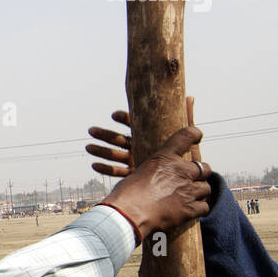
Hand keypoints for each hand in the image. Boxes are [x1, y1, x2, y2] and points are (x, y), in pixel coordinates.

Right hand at [87, 97, 201, 177]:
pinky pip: (117, 171)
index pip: (134, 125)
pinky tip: (94, 165)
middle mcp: (140, 147)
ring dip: (100, 150)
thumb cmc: (185, 157)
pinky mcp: (134, 174)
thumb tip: (189, 97)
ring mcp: (135, 160)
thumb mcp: (185, 138)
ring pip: (115, 154)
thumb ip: (186, 119)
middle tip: (91, 131)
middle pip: (119, 139)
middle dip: (105, 135)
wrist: (183, 180)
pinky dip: (105, 168)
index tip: (114, 115)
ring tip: (88, 147)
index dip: (124, 119)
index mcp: (149, 136)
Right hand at [100, 126, 210, 240]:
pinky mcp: (190, 209)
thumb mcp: (137, 173)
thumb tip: (155, 178)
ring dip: (200, 192)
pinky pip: (204, 207)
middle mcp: (181, 171)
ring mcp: (188, 190)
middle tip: (192, 178)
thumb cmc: (127, 194)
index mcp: (165, 158)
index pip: (186, 136)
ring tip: (190, 196)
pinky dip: (199, 208)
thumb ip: (153, 172)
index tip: (197, 135)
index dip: (194, 134)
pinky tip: (190, 209)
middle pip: (204, 168)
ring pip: (206, 188)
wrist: (129, 213)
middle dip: (200, 173)